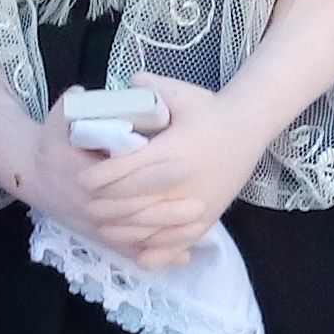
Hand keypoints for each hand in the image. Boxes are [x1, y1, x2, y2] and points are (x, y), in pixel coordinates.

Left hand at [81, 75, 267, 266]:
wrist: (250, 127)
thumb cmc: (211, 110)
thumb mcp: (182, 93)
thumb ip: (151, 87)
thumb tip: (126, 82)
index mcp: (172, 151)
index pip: (129, 169)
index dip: (102, 176)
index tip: (83, 179)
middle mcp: (183, 181)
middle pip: (135, 202)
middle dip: (107, 205)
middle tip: (86, 204)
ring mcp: (197, 202)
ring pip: (153, 226)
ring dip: (126, 230)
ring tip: (105, 227)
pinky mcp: (207, 217)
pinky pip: (177, 240)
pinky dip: (156, 249)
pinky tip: (139, 252)